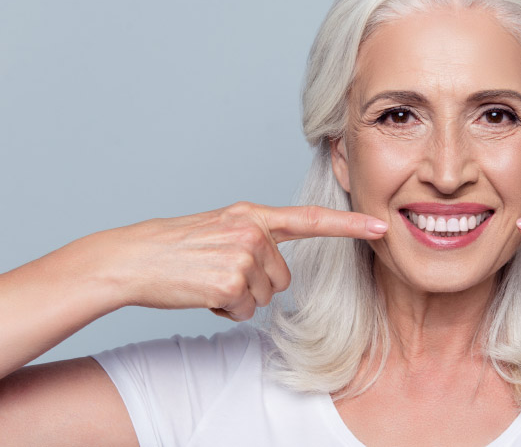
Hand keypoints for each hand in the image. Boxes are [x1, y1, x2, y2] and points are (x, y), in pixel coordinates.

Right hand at [83, 202, 387, 320]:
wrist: (133, 258)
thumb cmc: (177, 247)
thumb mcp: (221, 227)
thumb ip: (256, 236)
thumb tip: (279, 267)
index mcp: (253, 215)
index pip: (311, 219)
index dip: (350, 226)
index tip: (381, 227)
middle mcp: (253, 230)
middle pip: (284, 277)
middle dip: (256, 284)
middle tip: (219, 272)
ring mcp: (243, 256)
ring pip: (266, 296)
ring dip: (240, 298)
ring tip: (208, 280)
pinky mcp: (231, 282)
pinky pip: (245, 311)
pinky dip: (226, 310)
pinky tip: (203, 293)